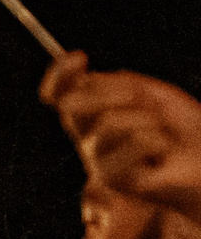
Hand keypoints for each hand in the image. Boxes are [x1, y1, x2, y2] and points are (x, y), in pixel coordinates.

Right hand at [43, 51, 200, 218]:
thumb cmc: (180, 126)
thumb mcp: (148, 91)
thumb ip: (114, 84)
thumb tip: (85, 80)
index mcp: (92, 114)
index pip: (59, 95)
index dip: (59, 76)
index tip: (78, 57)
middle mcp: (87, 138)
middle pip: (71, 105)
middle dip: (114, 92)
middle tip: (144, 100)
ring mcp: (97, 161)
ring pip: (109, 122)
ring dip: (147, 118)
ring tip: (161, 132)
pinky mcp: (114, 180)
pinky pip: (136, 142)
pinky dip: (159, 140)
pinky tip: (163, 153)